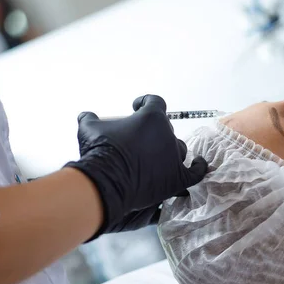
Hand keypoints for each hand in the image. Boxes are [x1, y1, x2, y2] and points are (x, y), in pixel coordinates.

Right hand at [65, 95, 207, 238]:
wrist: (105, 182)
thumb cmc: (100, 152)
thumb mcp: (89, 128)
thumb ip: (90, 119)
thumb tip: (85, 116)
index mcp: (151, 118)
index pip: (155, 102)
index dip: (145, 102)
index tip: (137, 107)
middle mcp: (167, 135)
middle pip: (166, 129)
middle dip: (153, 132)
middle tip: (138, 141)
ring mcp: (174, 157)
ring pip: (179, 149)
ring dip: (170, 150)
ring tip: (156, 156)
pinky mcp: (177, 178)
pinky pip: (195, 172)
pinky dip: (199, 167)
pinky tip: (199, 164)